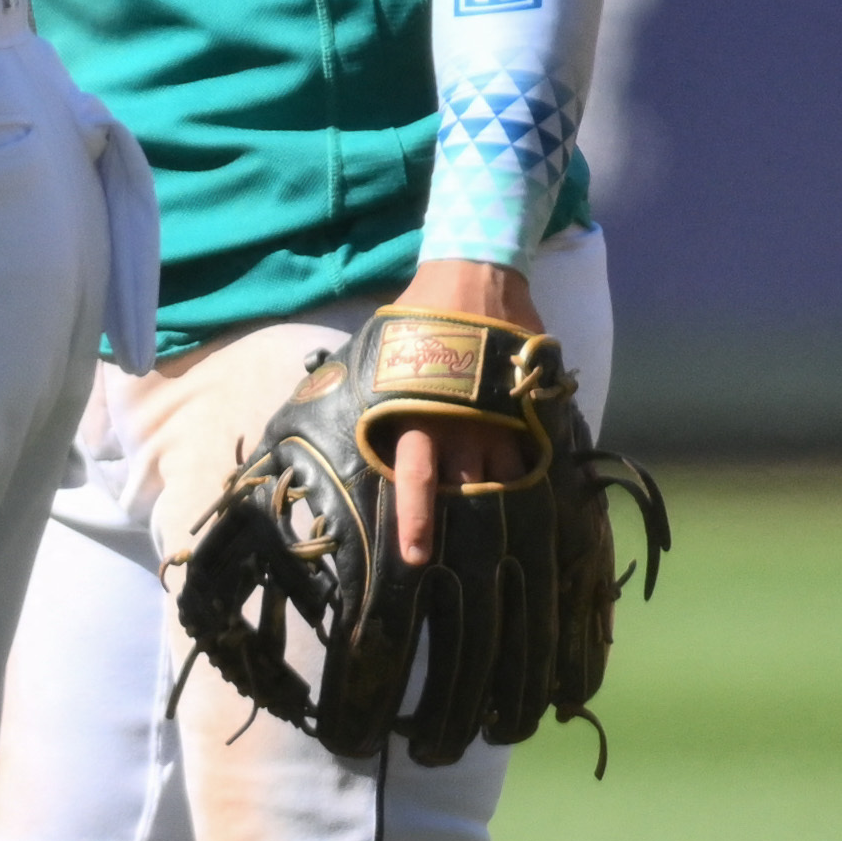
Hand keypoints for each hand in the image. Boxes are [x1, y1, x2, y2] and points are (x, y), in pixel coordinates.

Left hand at [380, 255, 542, 565]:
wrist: (473, 279)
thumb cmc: (415, 321)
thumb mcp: (375, 358)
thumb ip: (360, 394)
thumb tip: (307, 412)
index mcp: (416, 418)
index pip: (414, 480)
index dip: (416, 521)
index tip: (414, 558)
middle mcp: (460, 426)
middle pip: (464, 489)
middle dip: (465, 527)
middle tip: (468, 562)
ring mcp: (499, 418)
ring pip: (502, 477)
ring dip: (499, 504)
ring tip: (503, 537)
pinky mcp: (529, 407)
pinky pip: (533, 452)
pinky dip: (530, 474)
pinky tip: (533, 495)